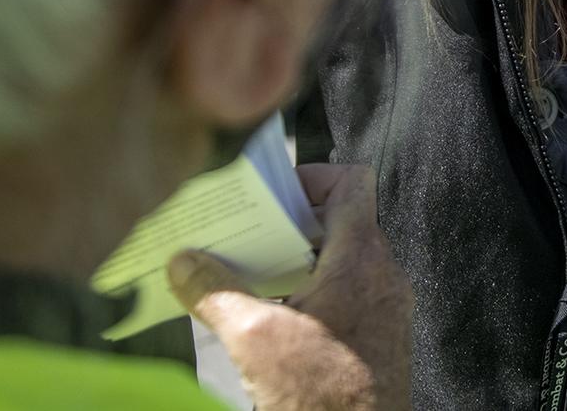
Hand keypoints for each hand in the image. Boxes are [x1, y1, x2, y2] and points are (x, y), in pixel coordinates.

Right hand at [170, 164, 411, 410]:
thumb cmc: (321, 396)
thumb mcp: (253, 338)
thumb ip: (214, 291)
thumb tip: (182, 261)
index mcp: (362, 259)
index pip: (351, 183)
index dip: (310, 176)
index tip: (268, 195)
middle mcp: (382, 277)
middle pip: (338, 223)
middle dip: (286, 225)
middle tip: (242, 235)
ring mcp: (384, 310)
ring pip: (338, 263)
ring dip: (293, 264)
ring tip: (245, 275)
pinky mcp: (377, 341)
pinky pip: (344, 298)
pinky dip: (307, 296)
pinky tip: (267, 319)